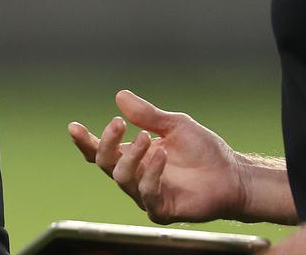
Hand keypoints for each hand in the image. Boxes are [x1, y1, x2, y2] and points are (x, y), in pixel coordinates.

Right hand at [69, 89, 246, 223]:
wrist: (232, 174)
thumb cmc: (203, 151)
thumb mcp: (174, 125)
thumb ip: (147, 115)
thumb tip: (120, 96)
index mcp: (133, 156)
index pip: (101, 150)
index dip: (85, 141)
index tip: (73, 126)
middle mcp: (134, 176)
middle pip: (104, 163)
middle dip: (106, 143)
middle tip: (117, 123)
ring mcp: (146, 194)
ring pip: (122, 177)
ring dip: (130, 155)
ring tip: (146, 137)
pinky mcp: (162, 209)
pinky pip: (146, 193)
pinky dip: (151, 173)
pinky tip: (162, 155)